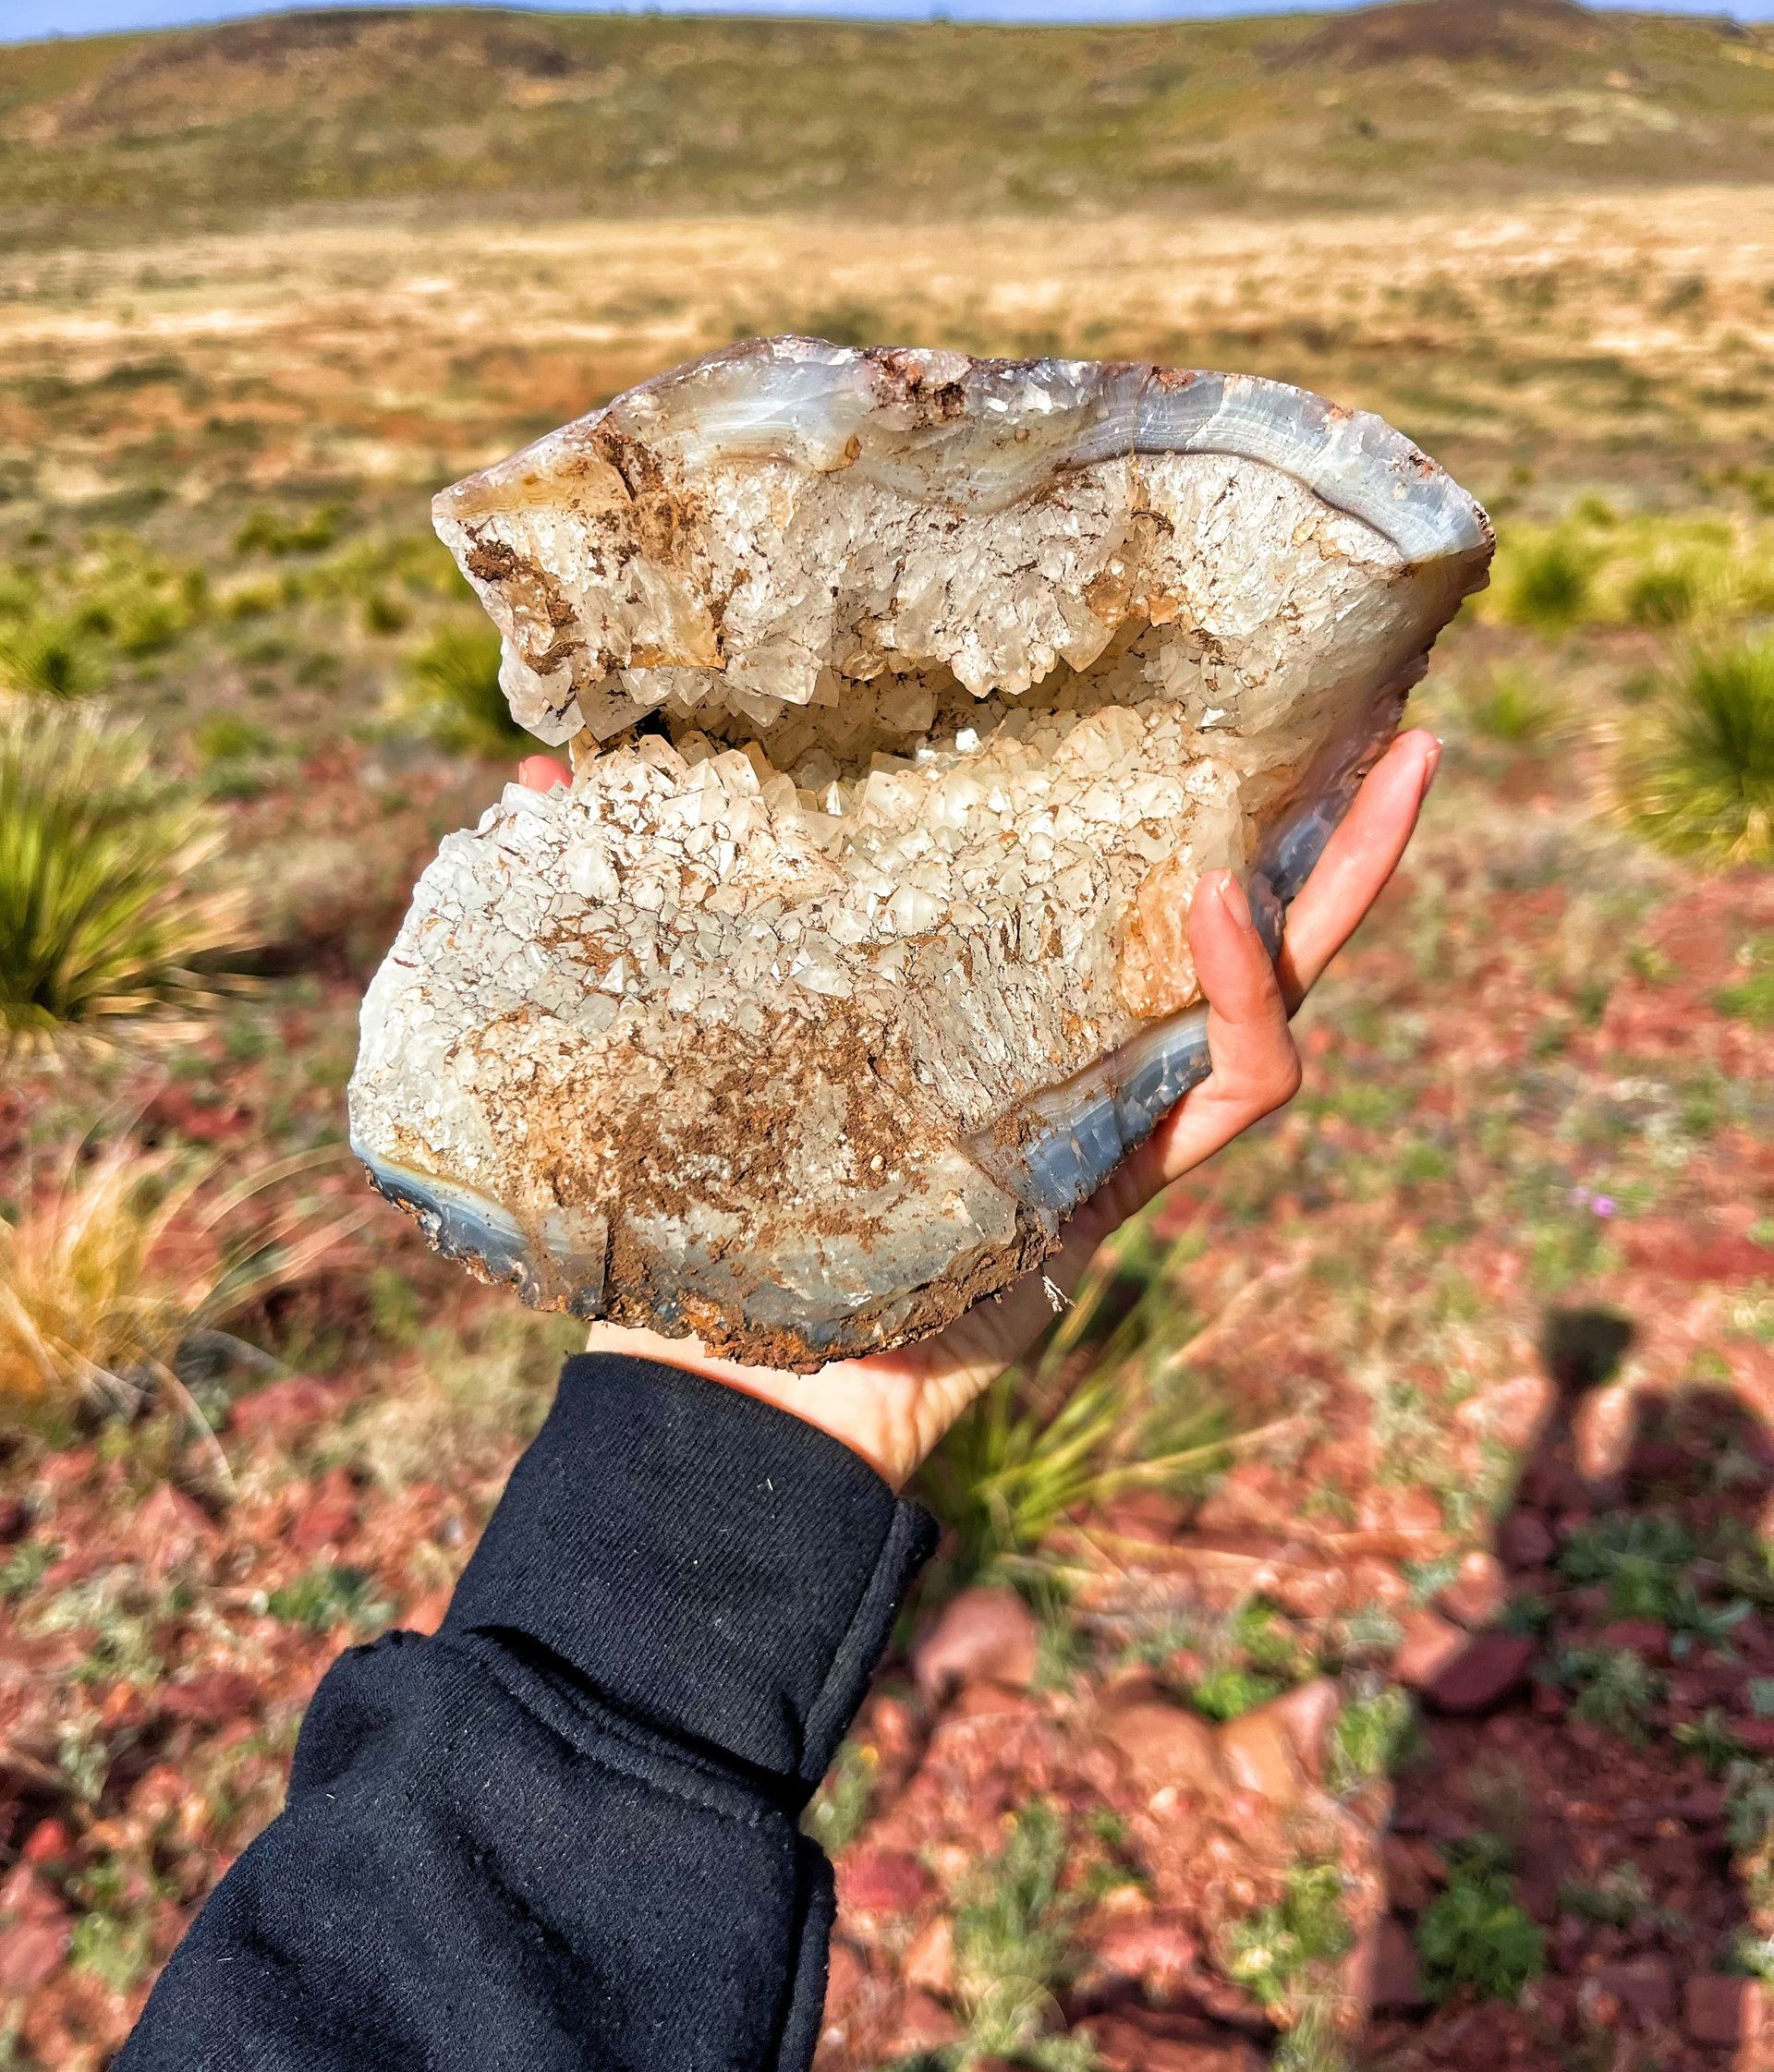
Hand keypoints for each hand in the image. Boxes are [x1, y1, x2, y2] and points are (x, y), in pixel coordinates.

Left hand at [517, 730, 1440, 1487]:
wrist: (721, 1398)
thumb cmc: (695, 1212)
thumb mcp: (657, 1034)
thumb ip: (619, 910)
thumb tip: (531, 781)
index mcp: (982, 997)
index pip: (1102, 873)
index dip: (1171, 783)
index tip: (1204, 673)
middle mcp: (1070, 1048)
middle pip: (1229, 914)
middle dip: (1322, 815)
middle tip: (1393, 701)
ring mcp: (1110, 1118)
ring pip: (1272, 992)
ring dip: (1346, 885)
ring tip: (1392, 769)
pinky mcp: (1123, 1192)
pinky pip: (1229, 1095)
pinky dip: (1244, 1004)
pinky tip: (1220, 905)